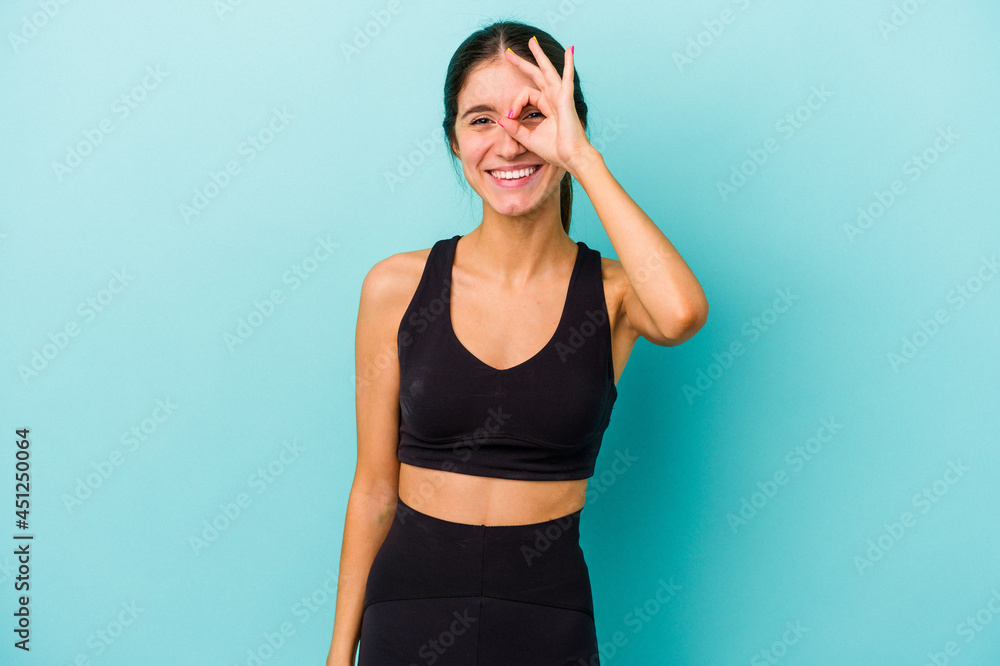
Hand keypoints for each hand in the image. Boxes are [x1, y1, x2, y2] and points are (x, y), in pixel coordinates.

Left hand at [500, 38, 595, 176]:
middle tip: (508, 53)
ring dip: (539, 56)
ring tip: (532, 42)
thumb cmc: (555, 150)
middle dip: (522, 63)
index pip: (526, 94)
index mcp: (546, 106)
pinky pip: (567, 79)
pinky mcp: (566, 100)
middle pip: (536, 75)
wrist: (571, 158)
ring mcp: (561, 97)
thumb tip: (501, 119)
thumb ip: (514, 129)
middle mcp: (553, 98)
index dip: (515, 103)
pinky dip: (569, 64)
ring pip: (547, 71)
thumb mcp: (528, 138)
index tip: (511, 116)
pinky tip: (570, 50)